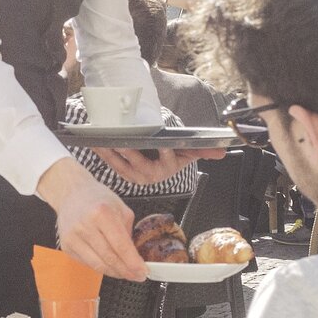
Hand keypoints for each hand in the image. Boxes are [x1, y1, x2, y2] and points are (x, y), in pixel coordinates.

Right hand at [37, 160, 145, 280]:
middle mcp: (85, 226)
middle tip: (137, 276)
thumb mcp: (120, 208)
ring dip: (115, 273)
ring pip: (98, 265)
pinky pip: (88, 264)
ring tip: (125, 274)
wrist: (71, 194)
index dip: (133, 262)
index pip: (121, 245)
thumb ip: (128, 232)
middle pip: (109, 258)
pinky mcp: (66, 247)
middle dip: (126, 271)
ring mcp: (73, 238)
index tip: (143, 271)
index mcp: (101, 213)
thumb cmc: (97, 199)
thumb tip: (135, 257)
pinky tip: (110, 267)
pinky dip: (101, 268)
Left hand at [92, 147, 224, 184]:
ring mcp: (137, 176)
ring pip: (123, 165)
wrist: (163, 162)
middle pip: (140, 164)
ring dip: (111, 153)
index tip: (160, 143)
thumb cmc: (174, 152)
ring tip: (102, 141)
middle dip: (129, 153)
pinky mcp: (124, 174)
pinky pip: (113, 164)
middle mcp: (152, 174)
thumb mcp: (188, 150)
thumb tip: (222, 152)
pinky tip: (95, 144)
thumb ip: (203, 150)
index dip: (163, 152)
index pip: (167, 158)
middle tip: (121, 142)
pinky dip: (104, 154)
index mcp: (168, 166)